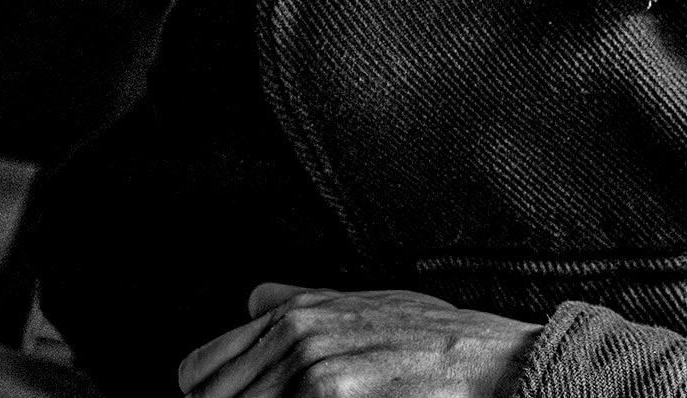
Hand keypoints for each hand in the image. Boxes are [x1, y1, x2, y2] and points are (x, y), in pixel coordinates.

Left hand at [177, 282, 540, 397]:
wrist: (490, 363)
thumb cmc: (435, 339)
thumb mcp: (365, 304)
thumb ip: (301, 301)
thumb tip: (252, 298)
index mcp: (292, 313)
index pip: (196, 374)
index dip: (212, 396)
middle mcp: (291, 334)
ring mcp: (307, 367)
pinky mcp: (327, 394)